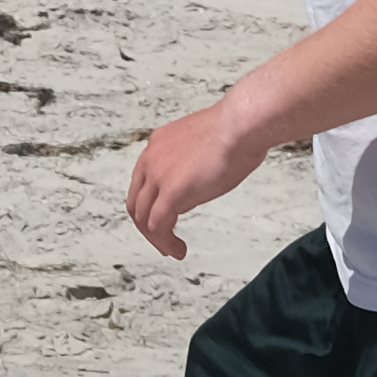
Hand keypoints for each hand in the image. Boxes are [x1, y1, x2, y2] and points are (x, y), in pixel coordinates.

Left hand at [124, 89, 285, 256]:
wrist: (239, 126)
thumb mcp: (202, 146)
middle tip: (163, 241)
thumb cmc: (234, 131)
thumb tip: (196, 182)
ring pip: (143, 217)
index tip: (162, 219)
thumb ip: (190, 163)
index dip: (149, 206)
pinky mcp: (171, 192)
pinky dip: (166, 242)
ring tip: (172, 250)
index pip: (142, 183)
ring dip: (157, 239)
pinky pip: (158, 226)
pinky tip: (178, 249)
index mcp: (158, 145)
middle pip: (136, 202)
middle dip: (147, 226)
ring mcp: (158, 175)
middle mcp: (151, 158)